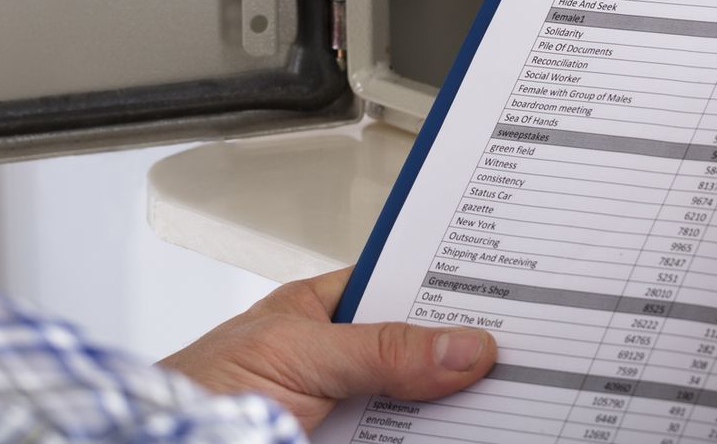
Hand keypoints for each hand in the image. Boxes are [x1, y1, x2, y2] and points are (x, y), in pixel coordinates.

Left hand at [158, 268, 496, 430]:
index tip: (512, 291)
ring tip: (510, 403)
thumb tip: (461, 344)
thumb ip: (379, 349)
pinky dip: (436, 440)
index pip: (405, 287)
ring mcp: (352, 418)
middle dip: (467, 356)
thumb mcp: (298, 354)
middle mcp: (343, 364)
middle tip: (522, 354)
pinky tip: (470, 432)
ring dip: (462, 410)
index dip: (455, 288)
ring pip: (424, 412)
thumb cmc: (194, 396)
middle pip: (426, 356)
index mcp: (324, 312)